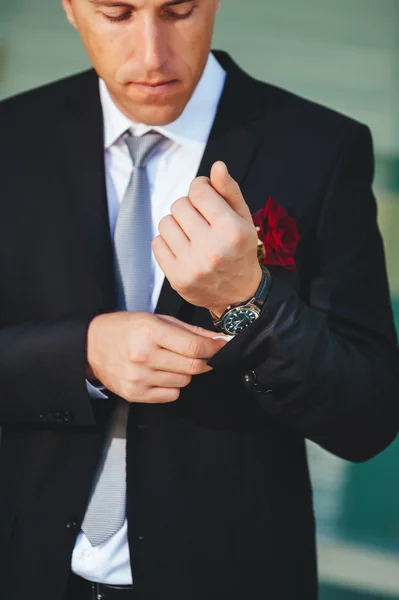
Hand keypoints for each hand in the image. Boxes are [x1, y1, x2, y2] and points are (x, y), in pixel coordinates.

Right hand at [86, 312, 229, 403]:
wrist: (92, 345)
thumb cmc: (126, 328)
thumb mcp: (156, 320)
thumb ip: (190, 331)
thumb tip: (219, 340)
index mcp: (149, 332)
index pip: (194, 346)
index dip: (214, 348)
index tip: (223, 347)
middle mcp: (143, 356)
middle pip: (192, 366)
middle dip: (204, 361)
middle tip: (201, 355)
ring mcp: (138, 377)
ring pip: (184, 381)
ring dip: (185, 372)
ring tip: (169, 360)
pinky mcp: (135, 393)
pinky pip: (171, 395)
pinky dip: (172, 385)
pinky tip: (160, 373)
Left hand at [152, 161, 261, 315]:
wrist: (239, 294)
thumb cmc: (239, 249)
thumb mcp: (243, 218)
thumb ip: (229, 190)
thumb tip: (216, 166)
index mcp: (231, 230)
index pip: (198, 190)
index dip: (200, 188)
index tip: (205, 197)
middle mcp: (212, 249)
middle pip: (179, 205)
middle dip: (188, 208)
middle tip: (200, 221)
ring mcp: (193, 266)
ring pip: (165, 223)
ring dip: (176, 225)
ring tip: (191, 235)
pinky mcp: (177, 278)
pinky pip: (157, 244)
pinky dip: (167, 243)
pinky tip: (182, 249)